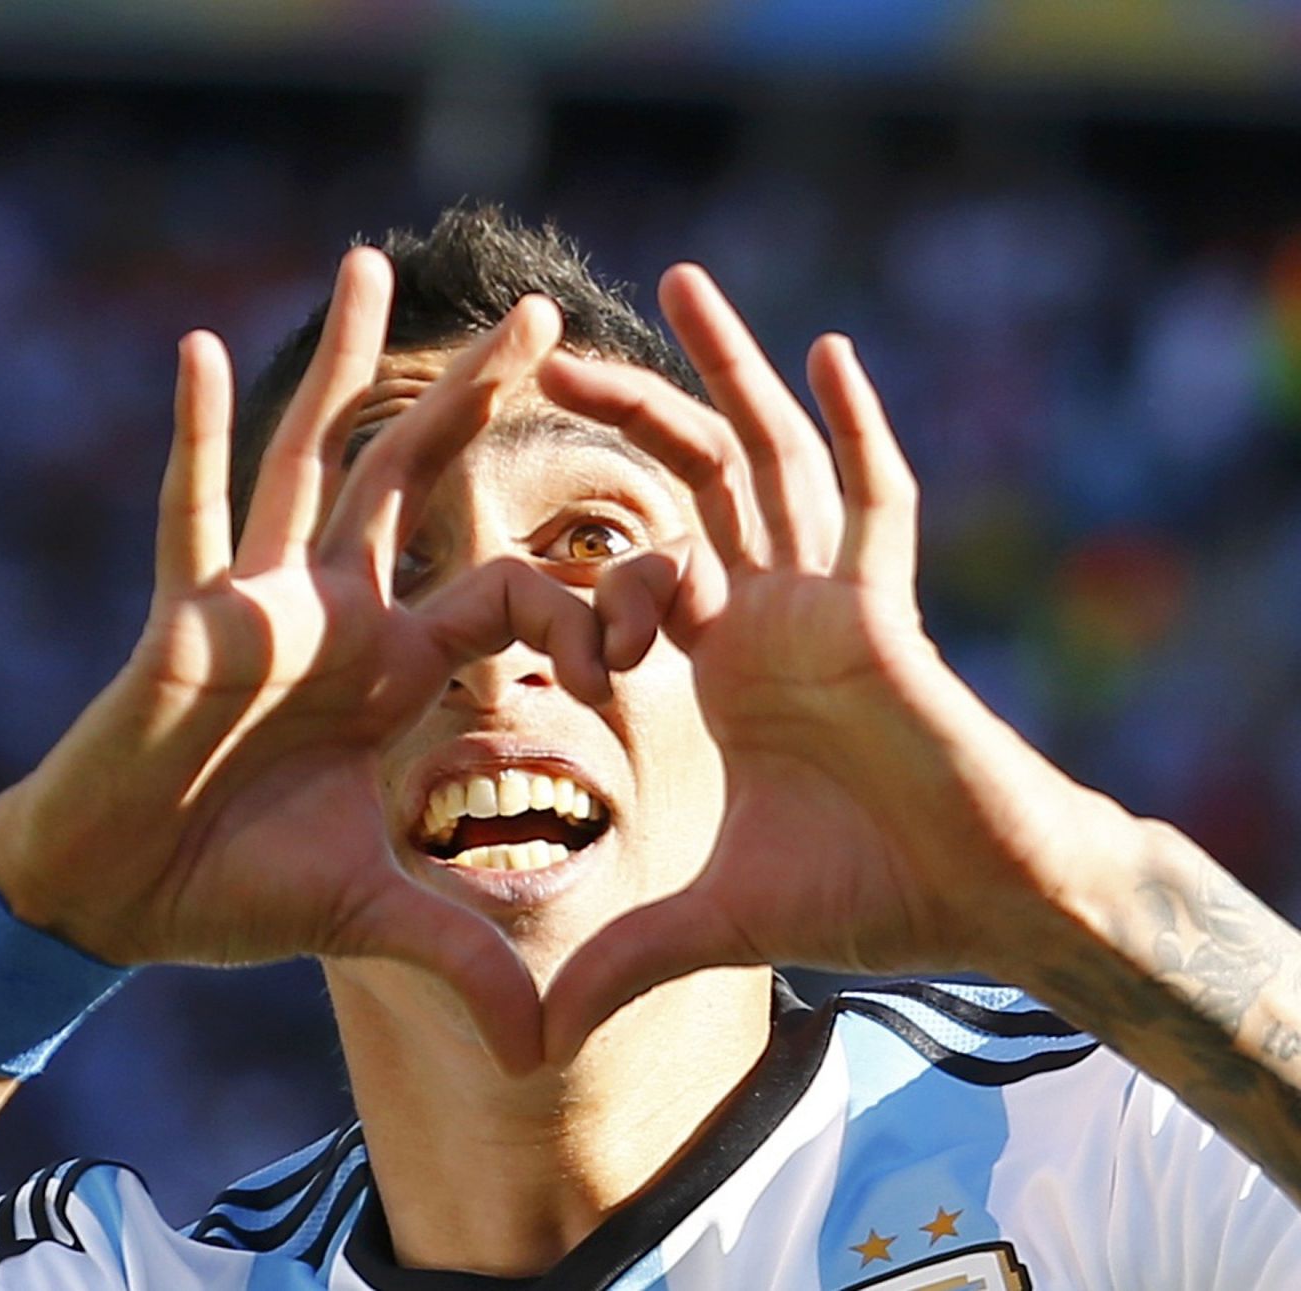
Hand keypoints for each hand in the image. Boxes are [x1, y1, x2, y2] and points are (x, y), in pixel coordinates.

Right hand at [0, 250, 601, 1072]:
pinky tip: (204, 352)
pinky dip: (195, 440)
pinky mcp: (185, 618)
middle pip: (421, 485)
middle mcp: (341, 615)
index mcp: (400, 667)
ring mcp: (262, 605)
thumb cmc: (240, 889)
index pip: (513, 595)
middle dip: (484, 401)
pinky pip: (192, 515)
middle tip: (555, 319)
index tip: (662, 588)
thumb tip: (546, 1052)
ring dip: (346, 370)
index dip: (586, 596)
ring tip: (377, 265)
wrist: (121, 896)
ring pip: (314, 463)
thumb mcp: (374, 919)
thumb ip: (462, 957)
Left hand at [540, 265, 1136, 1063]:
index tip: (516, 583)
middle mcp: (763, 610)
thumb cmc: (862, 894)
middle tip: (536, 350)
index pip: (625, 578)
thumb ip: (624, 956)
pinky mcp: (884, 606)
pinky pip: (871, 502)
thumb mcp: (712, 919)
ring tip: (674, 283)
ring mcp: (824, 597)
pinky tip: (826, 348)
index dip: (571, 584)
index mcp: (716, 661)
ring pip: (765, 460)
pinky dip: (853, 427)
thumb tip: (536, 1042)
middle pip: (682, 483)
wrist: (982, 899)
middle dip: (621, 413)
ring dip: (723, 371)